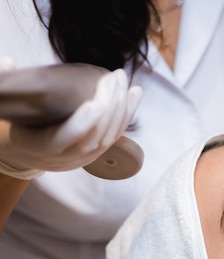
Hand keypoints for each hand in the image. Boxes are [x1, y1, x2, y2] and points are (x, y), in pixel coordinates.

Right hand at [0, 63, 141, 177]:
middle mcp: (65, 157)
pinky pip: (118, 134)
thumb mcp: (4, 109)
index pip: (63, 140)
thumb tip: (7, 61)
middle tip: (111, 78)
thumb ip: (2, 84)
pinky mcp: (99, 151)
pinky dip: (128, 112)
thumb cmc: (16, 124)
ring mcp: (85, 157)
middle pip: (93, 135)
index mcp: (38, 147)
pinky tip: (136, 92)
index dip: (81, 125)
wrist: (26, 152)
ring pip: (109, 136)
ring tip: (121, 79)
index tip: (94, 104)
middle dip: (107, 106)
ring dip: (120, 106)